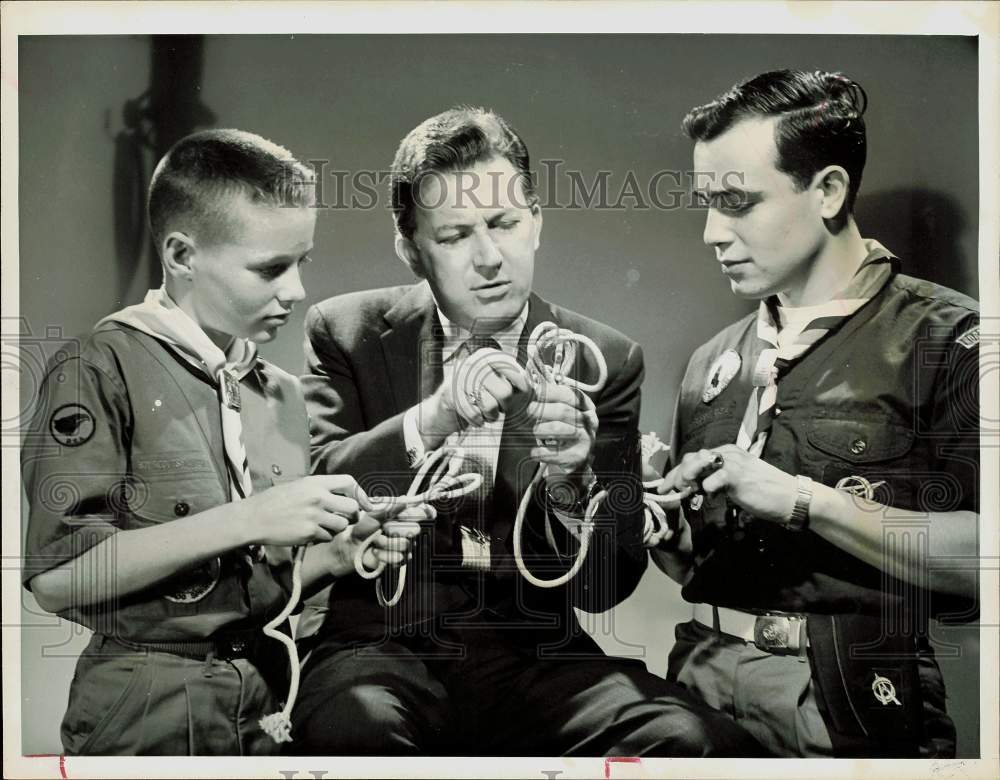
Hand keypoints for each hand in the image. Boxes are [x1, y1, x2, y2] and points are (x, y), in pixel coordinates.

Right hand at [240, 474, 371, 545]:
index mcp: (315, 482)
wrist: (253, 518)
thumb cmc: (274, 501)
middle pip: (352, 507)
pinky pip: (327, 537)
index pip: (349, 482)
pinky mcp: (309, 533)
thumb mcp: (298, 486)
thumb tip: (343, 495)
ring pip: (342, 525)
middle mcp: (318, 497)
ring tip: (323, 526)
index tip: (362, 502)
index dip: (359, 493)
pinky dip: (322, 537)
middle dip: (352, 514)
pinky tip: (309, 533)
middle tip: (344, 518)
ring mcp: (314, 516)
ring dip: (336, 528)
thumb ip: (320, 489)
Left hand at [328, 502, 433, 575]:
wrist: (349, 548)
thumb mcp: (371, 516)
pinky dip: (384, 556)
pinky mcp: (397, 560)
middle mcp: (405, 530)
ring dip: (386, 544)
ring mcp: (402, 546)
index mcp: (400, 517)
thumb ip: (389, 509)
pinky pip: (399, 558)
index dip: (425, 512)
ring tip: (374, 542)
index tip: (430, 513)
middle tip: (382, 529)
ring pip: (406, 545)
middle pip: (414, 529)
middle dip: (395, 529)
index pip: (420, 513)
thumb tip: (405, 500)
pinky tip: (376, 553)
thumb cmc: (359, 529)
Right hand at [417, 348, 532, 447]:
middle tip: (499, 407)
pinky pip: (475, 415)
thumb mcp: (496, 380)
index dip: (522, 387)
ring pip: (490, 406)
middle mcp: (474, 362)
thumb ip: (514, 379)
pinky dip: (478, 421)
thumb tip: (535, 388)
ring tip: (487, 413)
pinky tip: (477, 418)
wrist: (445, 404)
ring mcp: (461, 377)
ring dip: (492, 416)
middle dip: (505, 406)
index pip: (514, 371)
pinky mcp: (451, 394)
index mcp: (488, 355)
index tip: (521, 394)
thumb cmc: (478, 393)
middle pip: (505, 392)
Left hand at [528, 382, 597, 475]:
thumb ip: (552, 398)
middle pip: (563, 411)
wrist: (575, 458)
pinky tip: (534, 451)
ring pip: (557, 429)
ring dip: (541, 429)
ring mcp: (586, 439)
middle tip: (530, 410)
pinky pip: (554, 453)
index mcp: (586, 406)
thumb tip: (535, 386)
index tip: (536, 392)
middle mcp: (589, 421)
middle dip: (543, 410)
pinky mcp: (578, 456)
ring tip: (537, 431)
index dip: (552, 392)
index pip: (571, 394)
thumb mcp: (563, 412)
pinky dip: (540, 452)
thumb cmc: (565, 429)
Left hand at [659, 444, 797, 523]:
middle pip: (691, 458)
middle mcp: (728, 453)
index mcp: (727, 453)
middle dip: (675, 475)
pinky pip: (711, 480)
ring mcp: (732, 462)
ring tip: (688, 491)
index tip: (666, 487)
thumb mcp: (735, 482)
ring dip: (686, 478)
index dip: (677, 472)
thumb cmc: (764, 492)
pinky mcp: (737, 475)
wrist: (790, 497)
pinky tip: (712, 497)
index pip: (694, 458)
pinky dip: (706, 490)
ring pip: (697, 464)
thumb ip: (716, 480)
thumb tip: (694, 487)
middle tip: (669, 491)